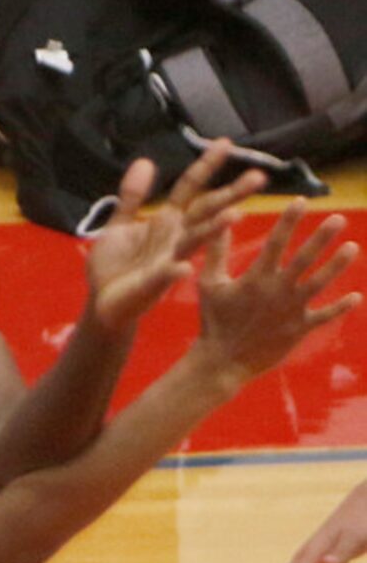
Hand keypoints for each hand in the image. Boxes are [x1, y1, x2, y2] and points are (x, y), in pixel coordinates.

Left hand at [87, 142, 267, 334]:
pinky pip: (164, 275)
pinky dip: (173, 271)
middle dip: (231, 194)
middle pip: (205, 210)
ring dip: (213, 228)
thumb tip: (147, 161)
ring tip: (235, 215)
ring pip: (194, 240)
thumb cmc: (115, 266)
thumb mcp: (120, 223)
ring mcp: (167, 259)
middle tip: (259, 177)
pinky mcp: (152, 283)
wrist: (102, 304)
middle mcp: (174, 238)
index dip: (207, 165)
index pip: (191, 187)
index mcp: (167, 222)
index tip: (227, 143)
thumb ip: (133, 195)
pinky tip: (183, 267)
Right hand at [196, 201, 359, 390]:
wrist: (223, 361)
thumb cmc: (214, 319)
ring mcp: (291, 310)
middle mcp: (277, 290)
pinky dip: (340, 307)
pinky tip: (357, 296)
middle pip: (305, 258)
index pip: (277, 242)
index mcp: (256, 277)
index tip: (302, 201)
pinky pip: (324, 316)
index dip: (290, 221)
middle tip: (339, 218)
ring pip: (319, 283)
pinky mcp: (299, 330)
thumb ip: (216, 251)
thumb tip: (221, 223)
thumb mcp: (209, 282)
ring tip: (353, 247)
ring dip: (337, 265)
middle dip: (322, 237)